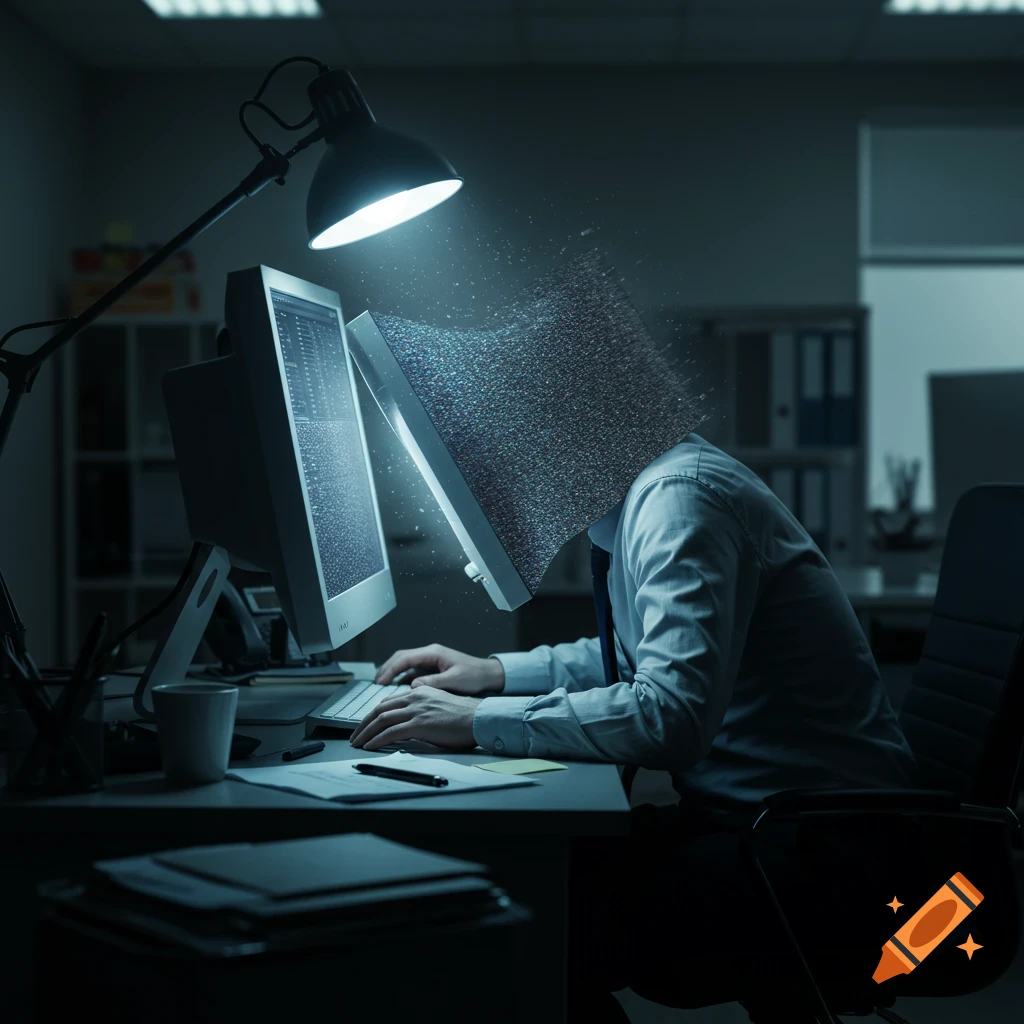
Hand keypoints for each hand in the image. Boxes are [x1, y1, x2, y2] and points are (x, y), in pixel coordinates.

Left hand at [349, 686, 480, 750]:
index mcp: (420, 692)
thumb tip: (410, 723)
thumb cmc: (464, 717)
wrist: (478, 718)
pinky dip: (377, 740)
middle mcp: (415, 697)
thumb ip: (423, 709)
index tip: (366, 724)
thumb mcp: (439, 706)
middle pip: (380, 709)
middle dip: (364, 723)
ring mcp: (416, 710)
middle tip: (355, 735)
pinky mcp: (419, 724)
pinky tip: (370, 746)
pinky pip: (391, 732)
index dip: (374, 714)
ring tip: (358, 743)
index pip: (389, 702)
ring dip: (366, 733)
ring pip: (382, 720)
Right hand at [374, 643, 504, 695]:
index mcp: (433, 653)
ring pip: (405, 663)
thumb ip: (434, 682)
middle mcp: (429, 654)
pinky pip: (411, 671)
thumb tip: (414, 686)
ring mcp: (430, 661)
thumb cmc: (474, 676)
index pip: (405, 658)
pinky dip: (401, 678)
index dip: (391, 669)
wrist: (488, 675)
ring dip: (392, 672)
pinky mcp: (431, 669)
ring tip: (381, 686)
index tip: (381, 681)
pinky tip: (396, 688)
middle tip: (377, 684)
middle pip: (401, 658)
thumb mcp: (455, 680)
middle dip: (387, 669)